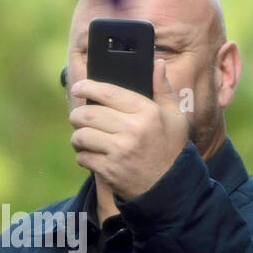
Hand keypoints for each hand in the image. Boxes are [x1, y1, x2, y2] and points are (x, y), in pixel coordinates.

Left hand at [70, 60, 188, 201]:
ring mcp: (120, 151)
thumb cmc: (172, 148)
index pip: (108, 92)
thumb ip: (163, 89)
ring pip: (81, 136)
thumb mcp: (175, 117)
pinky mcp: (110, 170)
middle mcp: (133, 130)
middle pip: (88, 114)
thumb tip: (156, 63)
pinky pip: (83, 157)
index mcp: (147, 112)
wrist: (173, 189)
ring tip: (84, 138)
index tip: (78, 87)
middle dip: (77, 115)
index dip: (87, 87)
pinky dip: (83, 156)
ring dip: (78, 137)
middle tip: (78, 118)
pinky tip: (93, 156)